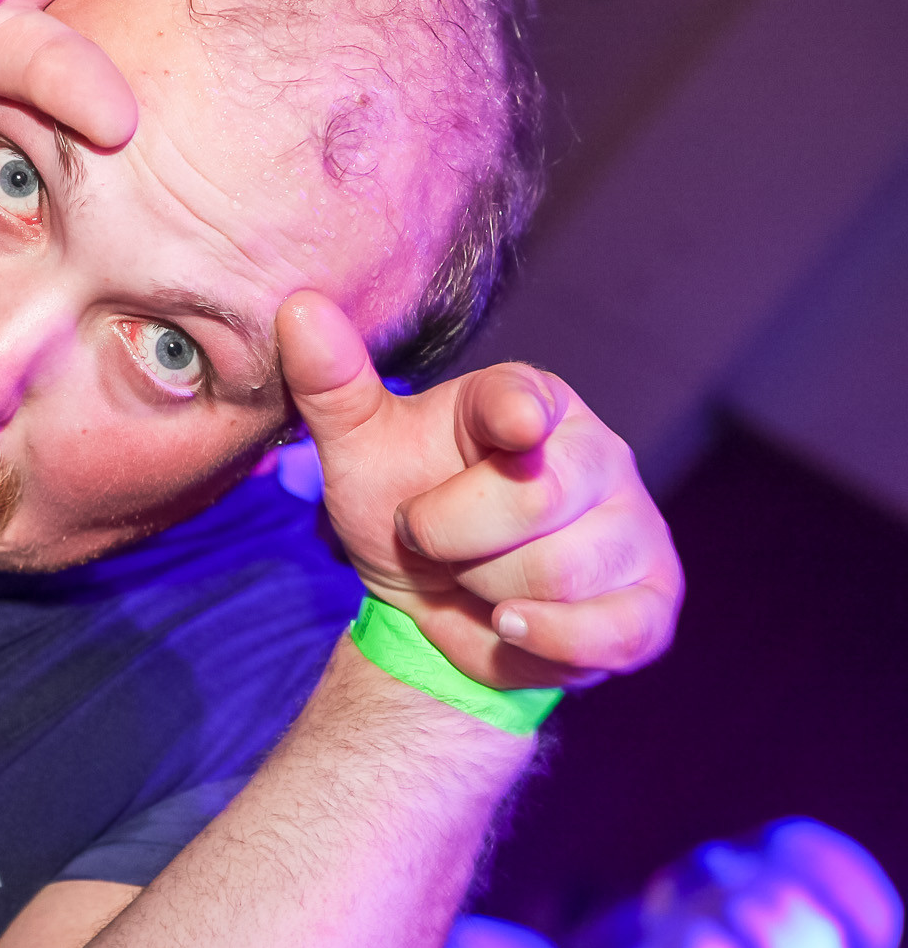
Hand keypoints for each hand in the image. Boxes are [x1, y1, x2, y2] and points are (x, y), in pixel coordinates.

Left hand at [276, 291, 682, 689]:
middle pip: (533, 498)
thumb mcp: (358, 449)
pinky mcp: (650, 599)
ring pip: (559, 572)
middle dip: (450, 538)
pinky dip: (549, 641)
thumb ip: (331, 382)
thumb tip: (296, 306)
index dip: (519, 414)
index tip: (517, 426)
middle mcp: (596, 453)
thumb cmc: (404, 506)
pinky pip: (614, 631)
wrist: (433, 603)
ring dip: (486, 593)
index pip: (523, 401)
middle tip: (431, 540)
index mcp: (525, 401)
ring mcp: (632, 526)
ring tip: (475, 578)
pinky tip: (510, 627)